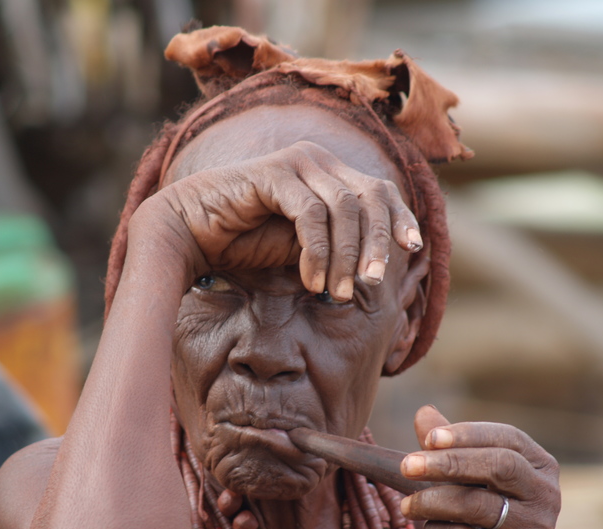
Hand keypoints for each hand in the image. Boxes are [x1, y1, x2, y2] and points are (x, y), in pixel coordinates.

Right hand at [130, 141, 423, 300]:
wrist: (190, 232)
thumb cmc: (246, 242)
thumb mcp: (305, 249)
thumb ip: (337, 248)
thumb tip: (377, 270)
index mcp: (330, 174)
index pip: (380, 190)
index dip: (399, 217)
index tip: (413, 248)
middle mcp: (318, 160)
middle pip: (370, 196)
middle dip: (376, 243)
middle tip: (371, 283)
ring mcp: (297, 162)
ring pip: (344, 209)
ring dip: (346, 257)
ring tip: (338, 293)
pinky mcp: (273, 173)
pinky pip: (311, 214)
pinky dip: (317, 252)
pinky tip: (311, 281)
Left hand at [400, 406, 559, 528]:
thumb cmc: (490, 527)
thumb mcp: (475, 484)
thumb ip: (452, 449)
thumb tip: (424, 412)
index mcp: (540, 467)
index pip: (508, 438)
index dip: (468, 434)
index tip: (430, 438)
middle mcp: (546, 496)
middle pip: (498, 466)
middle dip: (448, 462)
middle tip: (406, 466)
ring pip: (477, 505)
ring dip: (432, 501)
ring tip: (407, 505)